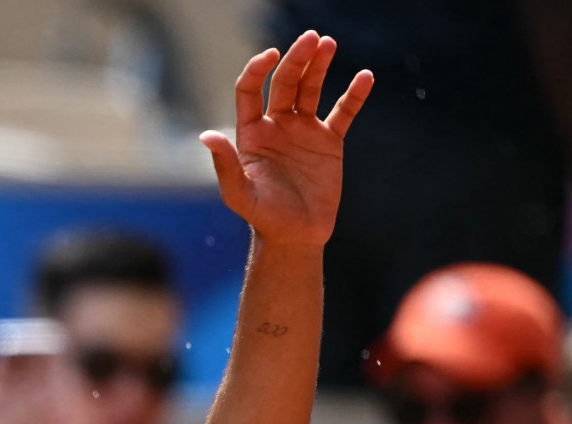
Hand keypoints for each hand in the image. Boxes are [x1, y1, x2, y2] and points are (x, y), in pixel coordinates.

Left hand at [200, 32, 372, 247]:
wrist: (296, 237)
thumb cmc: (263, 218)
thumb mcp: (240, 194)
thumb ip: (225, 166)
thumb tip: (206, 136)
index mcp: (252, 133)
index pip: (250, 90)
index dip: (258, 70)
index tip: (271, 55)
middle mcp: (276, 126)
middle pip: (285, 82)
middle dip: (297, 59)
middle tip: (313, 39)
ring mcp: (303, 131)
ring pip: (311, 89)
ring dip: (319, 66)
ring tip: (328, 44)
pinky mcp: (329, 142)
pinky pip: (343, 112)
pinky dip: (354, 95)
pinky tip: (365, 77)